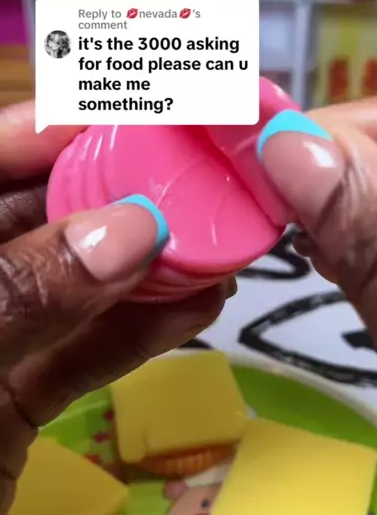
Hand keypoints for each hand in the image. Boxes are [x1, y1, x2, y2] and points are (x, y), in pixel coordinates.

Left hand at [0, 102, 233, 514]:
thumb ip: (25, 292)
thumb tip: (132, 229)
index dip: (49, 130)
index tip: (134, 112)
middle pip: (34, 221)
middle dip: (119, 202)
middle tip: (199, 186)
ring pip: (70, 292)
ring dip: (146, 273)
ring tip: (218, 248)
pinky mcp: (11, 402)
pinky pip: (80, 356)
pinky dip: (137, 336)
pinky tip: (198, 311)